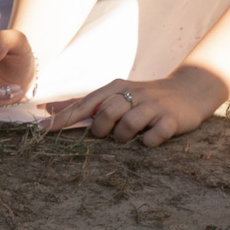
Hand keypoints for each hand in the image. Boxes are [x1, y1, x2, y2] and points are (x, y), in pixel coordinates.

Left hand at [44, 68, 229, 146]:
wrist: (189, 90)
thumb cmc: (143, 97)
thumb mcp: (114, 94)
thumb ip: (82, 103)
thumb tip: (47, 108)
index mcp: (116, 88)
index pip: (84, 104)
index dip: (62, 119)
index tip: (41, 130)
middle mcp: (133, 94)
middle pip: (105, 113)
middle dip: (102, 130)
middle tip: (109, 133)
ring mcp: (153, 107)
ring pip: (127, 125)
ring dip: (123, 137)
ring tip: (129, 137)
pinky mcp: (171, 119)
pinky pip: (154, 135)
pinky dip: (148, 141)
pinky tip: (149, 139)